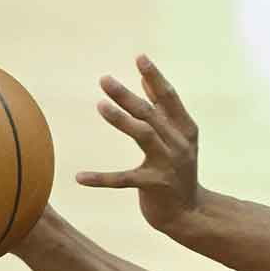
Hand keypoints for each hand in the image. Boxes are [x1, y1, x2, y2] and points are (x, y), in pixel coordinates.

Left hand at [76, 55, 202, 231]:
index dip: (155, 77)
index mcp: (185, 129)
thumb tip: (145, 80)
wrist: (190, 212)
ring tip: (100, 106)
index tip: (140, 58)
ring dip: (121, 120)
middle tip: (104, 79)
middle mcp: (179, 143)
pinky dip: (102, 178)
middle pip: (150, 114)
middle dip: (127, 95)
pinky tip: (79, 177)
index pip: (169, 98)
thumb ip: (163, 110)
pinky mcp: (154, 186)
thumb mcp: (177, 138)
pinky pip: (125, 179)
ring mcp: (168, 164)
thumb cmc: (178, 171)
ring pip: (143, 136)